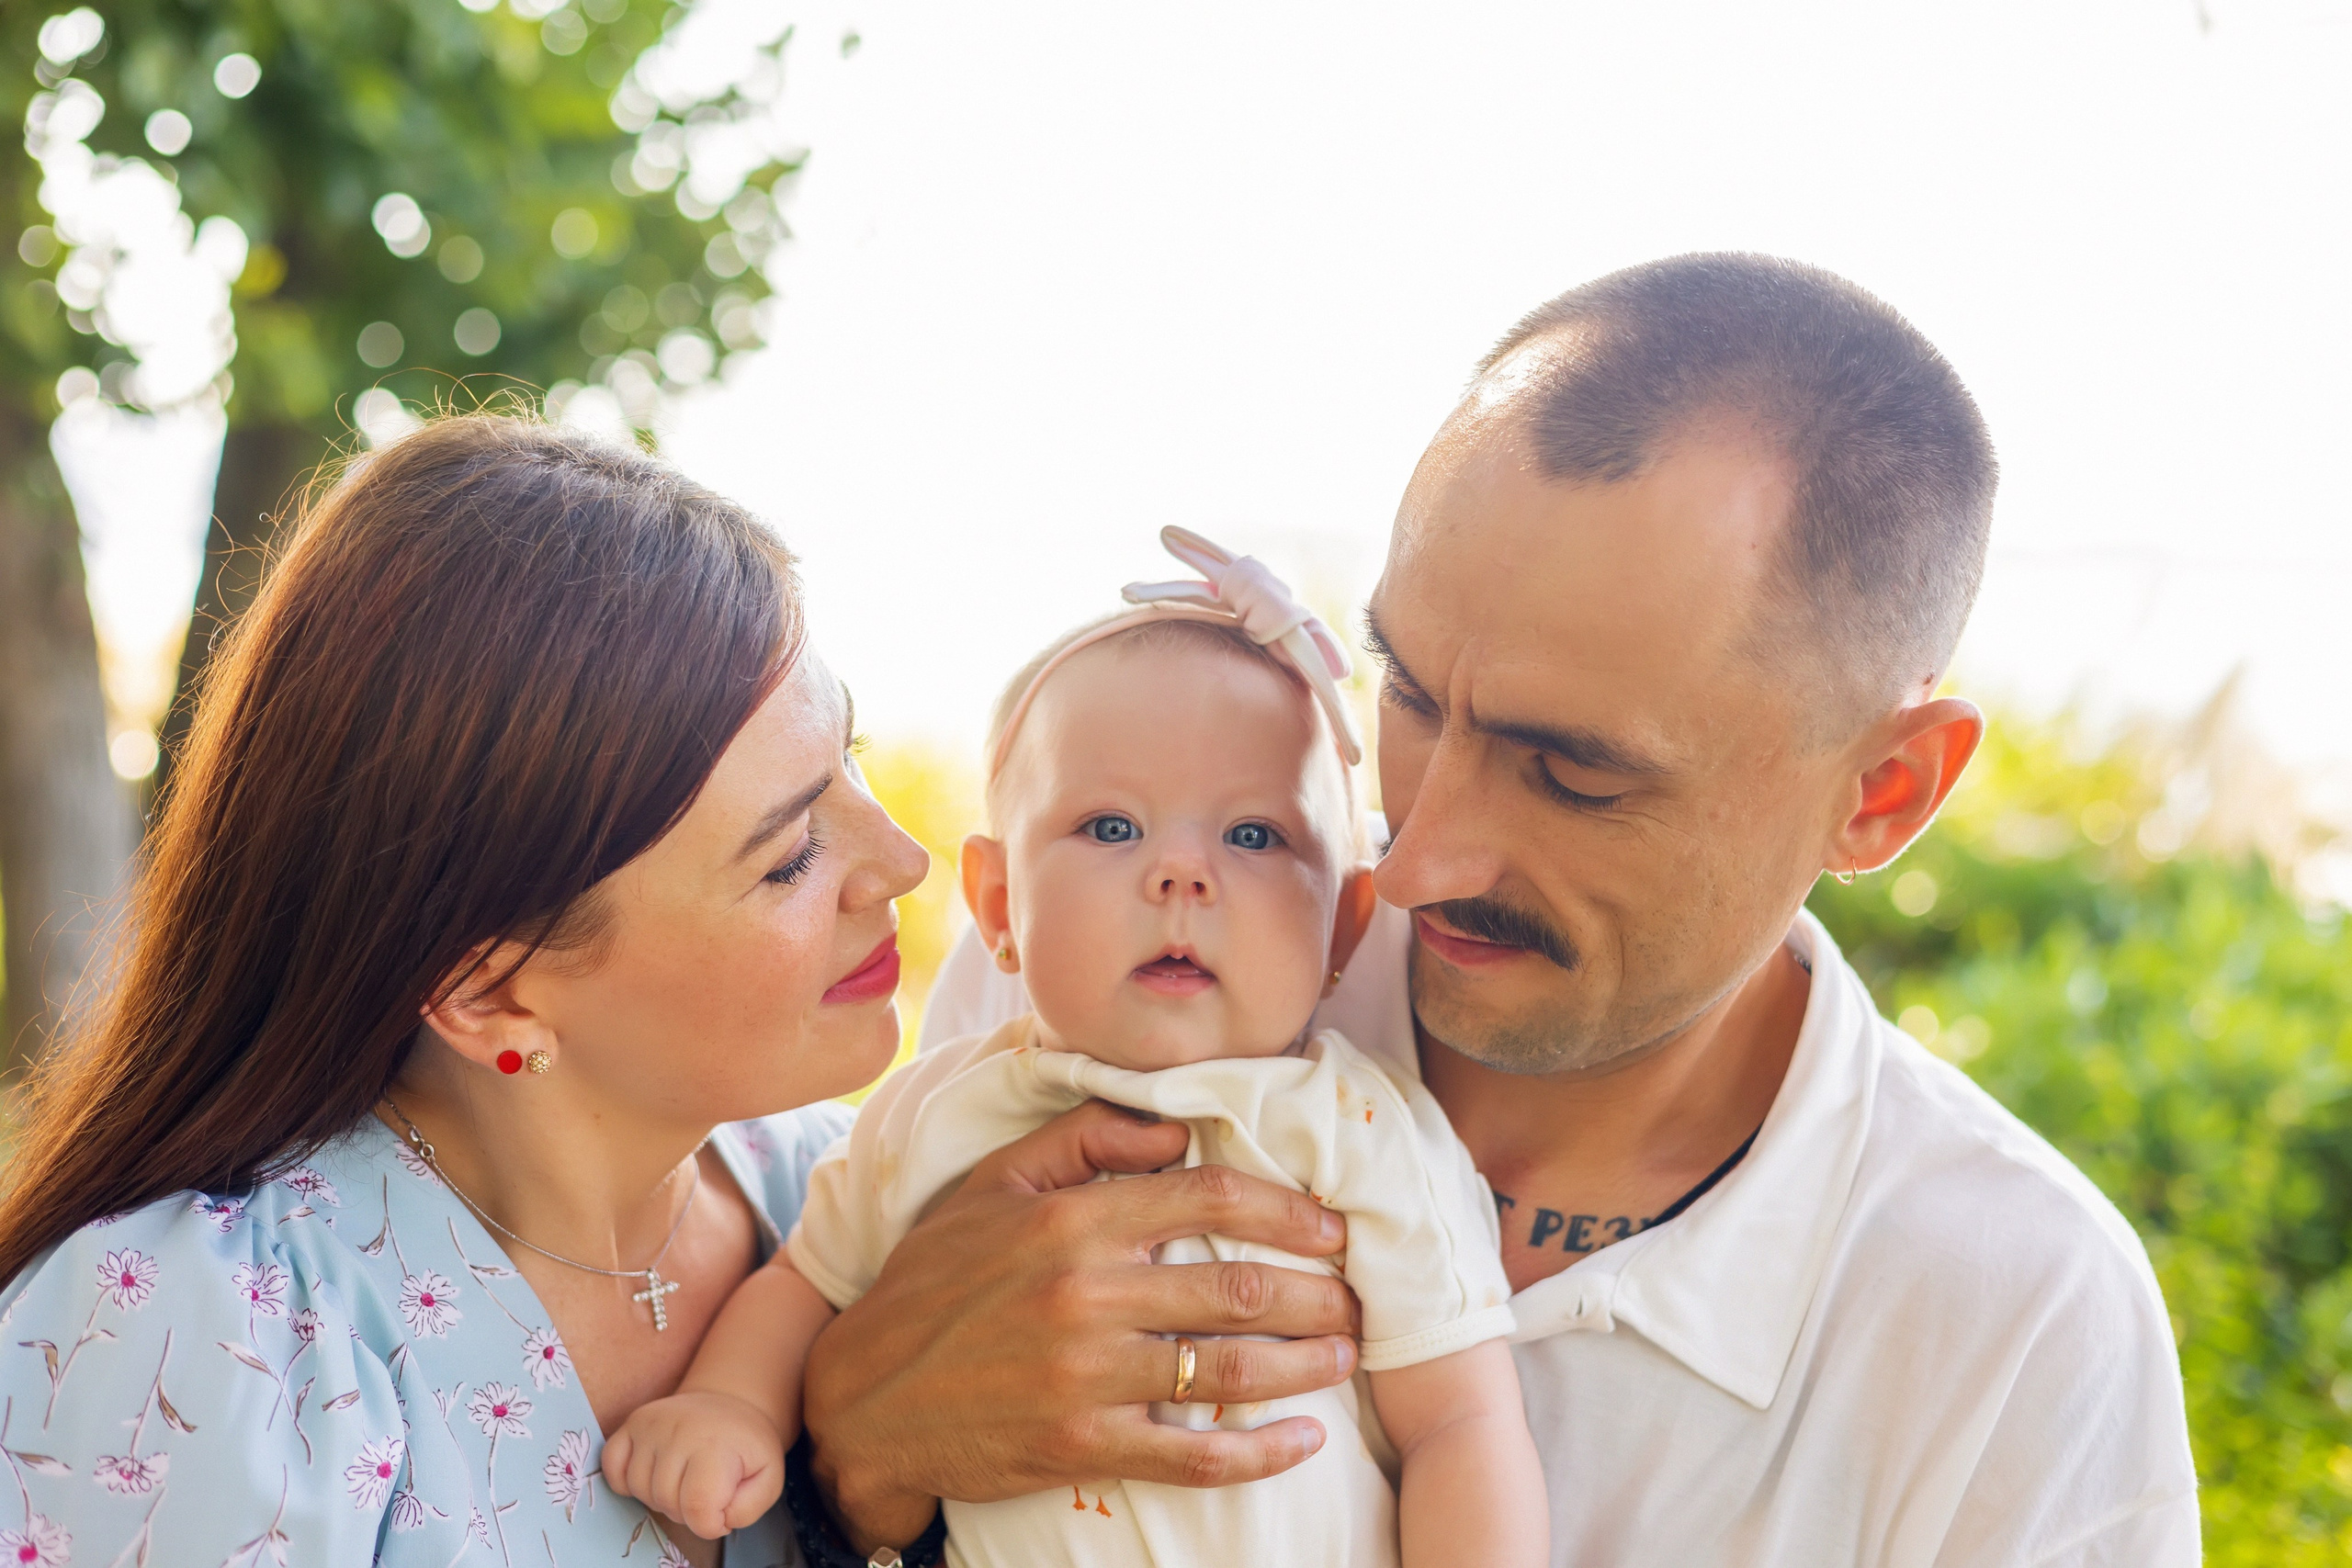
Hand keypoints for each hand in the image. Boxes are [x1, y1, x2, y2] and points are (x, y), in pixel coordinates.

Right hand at [602, 1390, 785, 1541]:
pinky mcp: (633, 1422)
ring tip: (683, 1479)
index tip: (720, 1510)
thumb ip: (748, 1508)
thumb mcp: (768, 1477)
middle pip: (667, 1502)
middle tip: (704, 1491)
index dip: (709, 1523)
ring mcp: (651, 1424)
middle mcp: (679, 1430)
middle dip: (686, 1510)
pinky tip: (653, 1474)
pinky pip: (613, 1467)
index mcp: (716, 1445)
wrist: (730, 1402)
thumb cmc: (747, 1446)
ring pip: (640, 1489)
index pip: (698, 1507)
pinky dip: (627, 1481)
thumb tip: (715, 1521)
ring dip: (660, 1497)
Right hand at [801, 1099, 1361, 1551]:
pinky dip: (1259, 1450)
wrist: (863, 1395)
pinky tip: (1302, 1440)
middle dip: (1316, 1291)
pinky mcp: (1081, 1446)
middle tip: (1357, 1296)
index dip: (1287, 1210)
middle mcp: (1085, 1291)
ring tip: (1346, 1354)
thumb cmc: (933, 1279)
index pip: (1209, 1198)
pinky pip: (1192, 1452)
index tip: (1330, 1225)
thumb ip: (1084, 1137)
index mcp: (1072, 1218)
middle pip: (1236, 1287)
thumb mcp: (992, 1182)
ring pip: (1227, 1367)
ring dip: (1306, 1362)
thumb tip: (1175, 1126)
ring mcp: (1085, 1374)